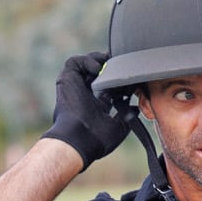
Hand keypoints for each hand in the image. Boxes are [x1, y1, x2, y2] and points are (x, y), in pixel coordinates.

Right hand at [40, 52, 136, 168]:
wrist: (80, 139)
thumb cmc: (97, 139)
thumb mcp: (119, 128)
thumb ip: (127, 116)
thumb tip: (135, 108)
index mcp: (96, 106)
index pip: (108, 87)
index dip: (120, 80)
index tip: (132, 77)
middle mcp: (84, 95)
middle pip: (98, 74)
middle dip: (110, 67)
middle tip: (123, 64)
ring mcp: (75, 87)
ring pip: (85, 65)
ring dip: (98, 60)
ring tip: (110, 62)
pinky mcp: (66, 79)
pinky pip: (74, 62)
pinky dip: (87, 61)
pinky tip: (98, 69)